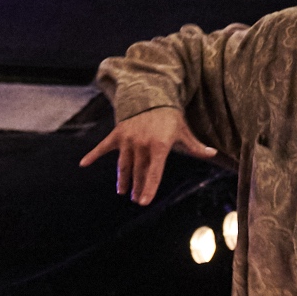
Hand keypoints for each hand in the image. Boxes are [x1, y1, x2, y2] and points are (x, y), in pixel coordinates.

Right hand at [78, 107, 218, 205]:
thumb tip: (213, 153)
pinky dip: (93, 155)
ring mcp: (128, 139)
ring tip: (122, 190)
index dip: (149, 188)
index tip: (144, 202)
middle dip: (138, 187)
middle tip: (136, 199)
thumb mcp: (184, 130)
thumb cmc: (170, 115)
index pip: (154, 172)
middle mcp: (142, 144)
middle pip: (139, 172)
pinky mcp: (118, 133)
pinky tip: (83, 164)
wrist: (151, 93)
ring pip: (124, 165)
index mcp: (159, 146)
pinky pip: (103, 146)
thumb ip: (195, 145)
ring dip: (123, 179)